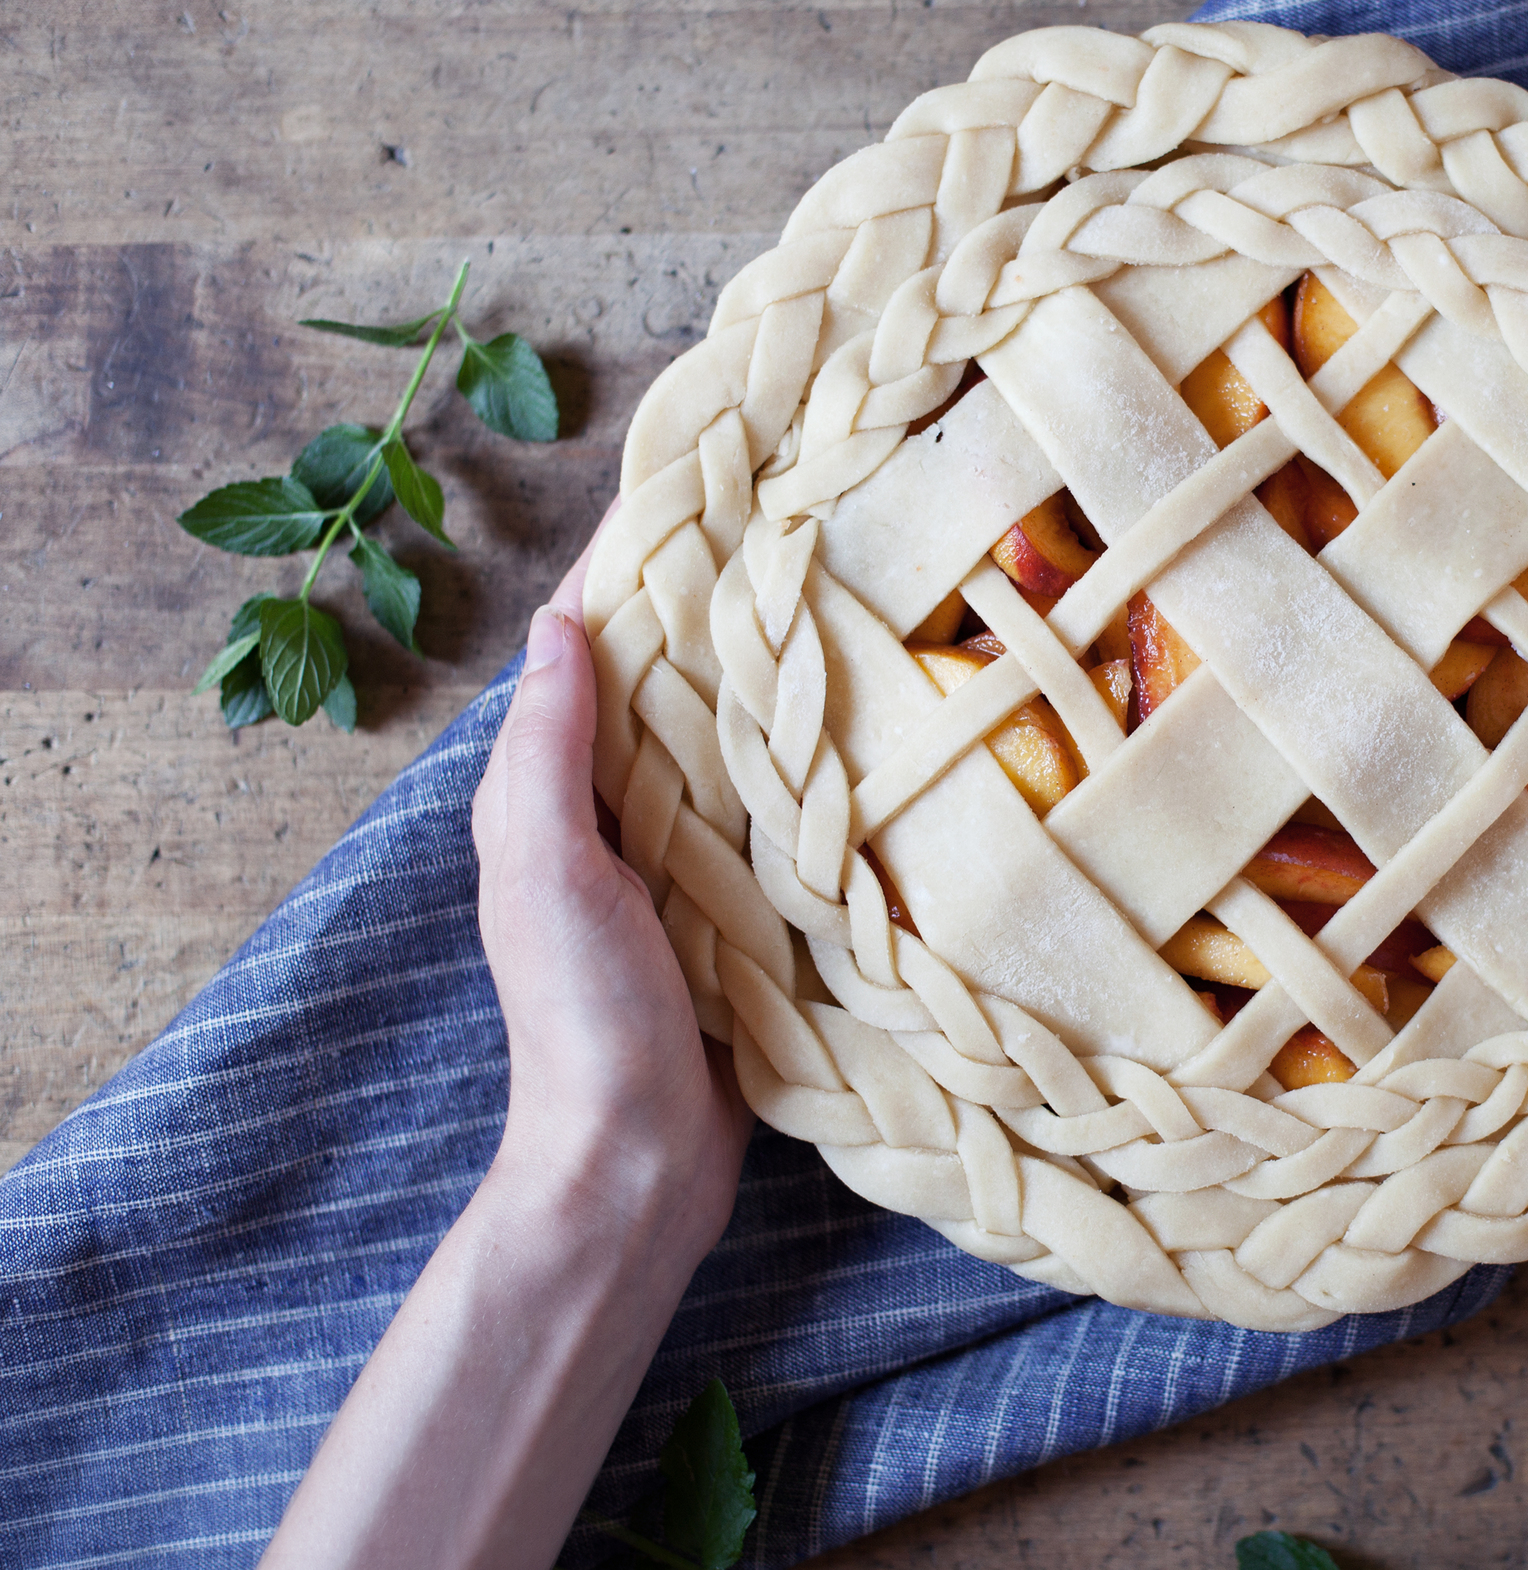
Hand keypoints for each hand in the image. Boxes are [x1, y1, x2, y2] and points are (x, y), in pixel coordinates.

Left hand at [265, 527, 754, 1569]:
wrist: (638, 1162)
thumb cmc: (581, 1011)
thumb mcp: (542, 866)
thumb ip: (545, 752)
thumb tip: (562, 620)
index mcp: (559, 790)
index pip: (593, 644)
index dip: (633, 561)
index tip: (697, 475)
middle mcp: (622, 811)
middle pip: (669, 678)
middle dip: (720, 599)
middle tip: (803, 514)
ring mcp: (691, 860)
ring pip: (734, 738)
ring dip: (777, 673)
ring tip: (853, 589)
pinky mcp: (754, 908)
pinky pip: (782, 813)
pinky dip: (814, 762)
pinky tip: (876, 726)